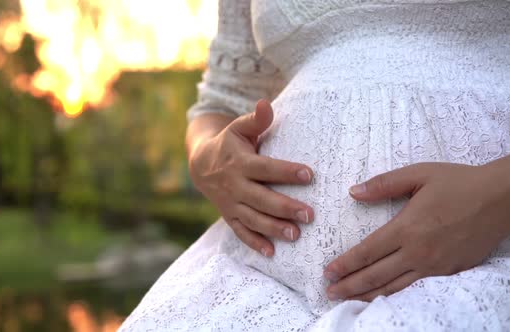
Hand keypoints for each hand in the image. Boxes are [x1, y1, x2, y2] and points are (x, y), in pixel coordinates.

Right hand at [189, 100, 314, 256]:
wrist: (200, 164)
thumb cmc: (229, 144)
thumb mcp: (239, 128)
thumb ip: (255, 120)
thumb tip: (266, 104)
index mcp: (240, 162)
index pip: (265, 168)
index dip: (286, 171)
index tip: (309, 174)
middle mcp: (234, 185)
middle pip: (261, 198)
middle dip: (284, 207)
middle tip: (309, 215)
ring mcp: (230, 203)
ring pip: (252, 218)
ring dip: (273, 228)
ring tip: (295, 235)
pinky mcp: (229, 216)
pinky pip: (240, 232)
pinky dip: (254, 242)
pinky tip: (271, 253)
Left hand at [324, 160, 509, 301]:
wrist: (501, 199)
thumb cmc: (459, 183)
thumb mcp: (419, 174)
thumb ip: (383, 184)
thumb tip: (353, 192)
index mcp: (407, 228)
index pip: (367, 252)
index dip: (345, 264)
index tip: (328, 271)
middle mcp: (418, 252)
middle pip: (376, 275)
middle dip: (350, 286)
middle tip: (330, 291)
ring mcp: (435, 266)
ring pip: (395, 288)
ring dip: (368, 295)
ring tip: (348, 300)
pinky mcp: (450, 272)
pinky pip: (416, 289)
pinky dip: (395, 296)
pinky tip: (384, 297)